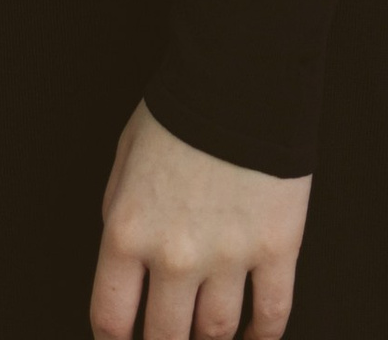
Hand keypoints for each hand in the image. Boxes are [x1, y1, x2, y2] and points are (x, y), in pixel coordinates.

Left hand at [90, 98, 309, 339]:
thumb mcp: (125, 158)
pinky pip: (273, 314)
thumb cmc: (180, 110)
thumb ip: (121, 215)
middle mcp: (175, 256)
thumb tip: (128, 264)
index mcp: (128, 232)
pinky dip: (264, 335)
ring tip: (210, 333)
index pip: (111, 320)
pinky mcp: (276, 249)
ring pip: (217, 333)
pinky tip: (256, 336)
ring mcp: (229, 257)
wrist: (239, 74)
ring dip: (211, 339)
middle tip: (170, 335)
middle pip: (166, 339)